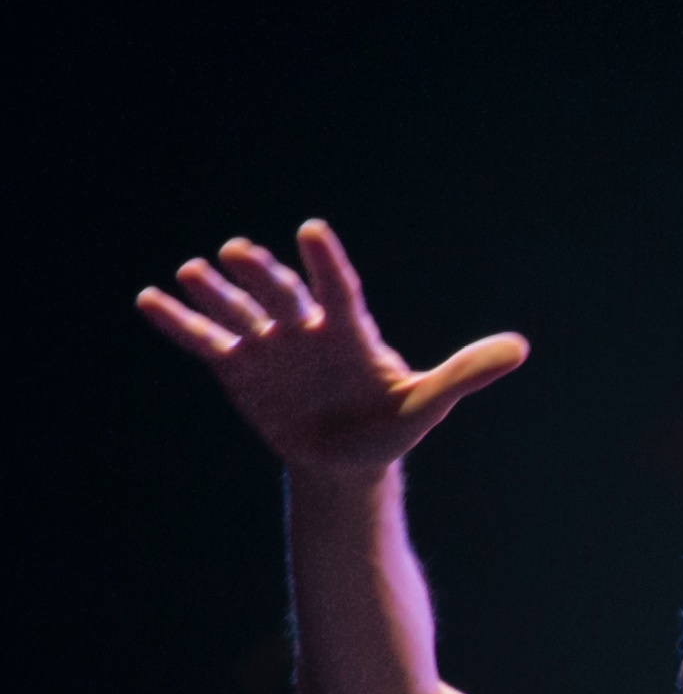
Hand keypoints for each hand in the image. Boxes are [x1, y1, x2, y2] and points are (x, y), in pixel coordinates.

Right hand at [137, 220, 527, 478]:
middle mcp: (305, 326)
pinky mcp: (238, 368)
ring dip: (215, 293)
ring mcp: (269, 344)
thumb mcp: (428, 404)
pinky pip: (205, 342)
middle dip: (261, 275)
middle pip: (282, 294)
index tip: (314, 231)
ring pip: (240, 312)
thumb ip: (466, 373)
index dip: (326, 263)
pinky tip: (149, 301)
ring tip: (192, 272)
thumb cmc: (392, 426)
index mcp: (350, 330)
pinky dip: (179, 323)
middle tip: (238, 253)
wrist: (348, 462)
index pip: (339, 290)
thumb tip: (521, 348)